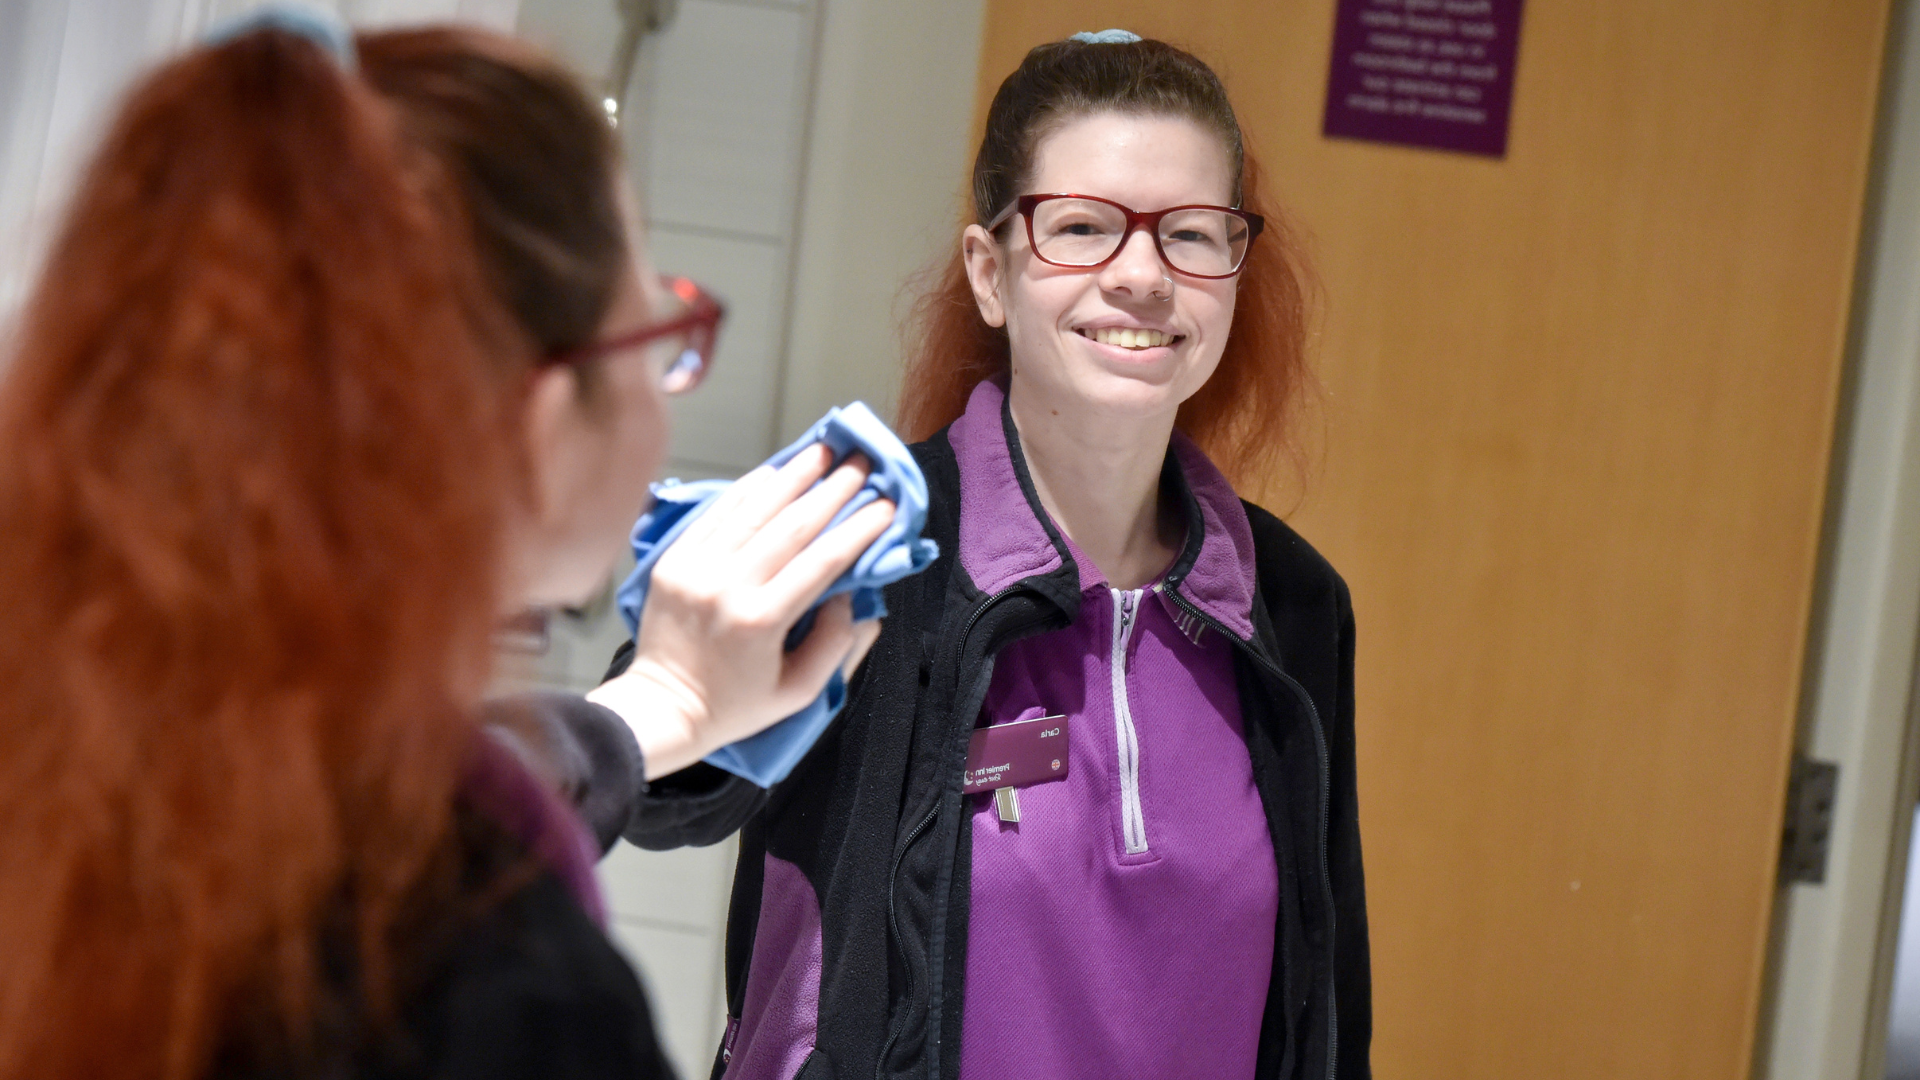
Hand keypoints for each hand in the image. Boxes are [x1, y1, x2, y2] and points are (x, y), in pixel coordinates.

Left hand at [587, 445, 891, 778]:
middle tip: (862, 464)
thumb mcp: (799, 691)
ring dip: (793, 477)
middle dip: (833, 490)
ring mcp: (696, 569)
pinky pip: (715, 515)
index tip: (885, 505)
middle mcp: (727, 587)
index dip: (858, 529)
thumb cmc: (735, 706)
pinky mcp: (673, 561)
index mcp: (761, 621)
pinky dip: (746, 490)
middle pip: (791, 526)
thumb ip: (836, 644)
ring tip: (823, 451)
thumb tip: (853, 595)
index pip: (822, 561)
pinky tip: (773, 472)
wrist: (661, 708)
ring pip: (753, 511)